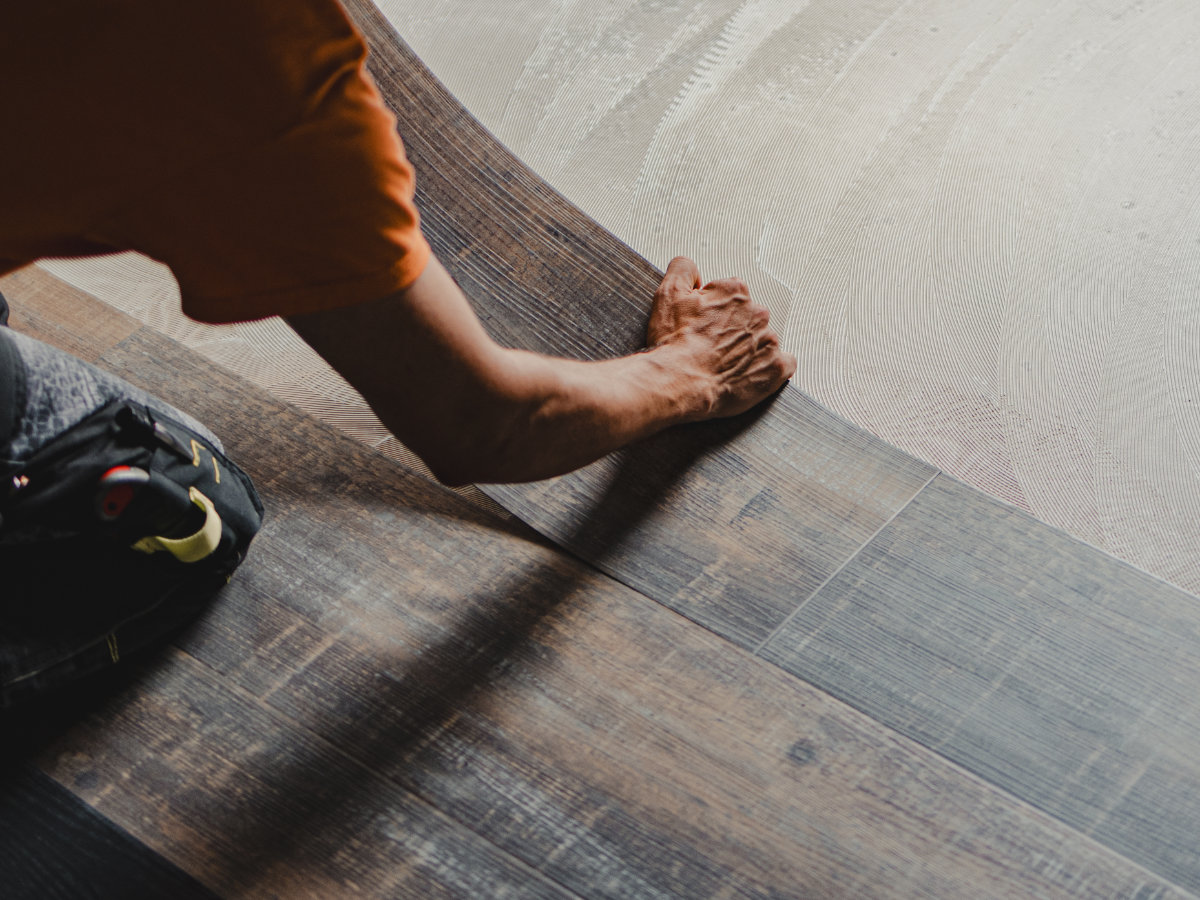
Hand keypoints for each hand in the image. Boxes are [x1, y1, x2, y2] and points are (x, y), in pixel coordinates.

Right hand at [646, 257, 795, 420]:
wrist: (681, 383)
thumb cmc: (676, 345)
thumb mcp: (668, 295)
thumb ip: (683, 269)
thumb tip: (690, 266)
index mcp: (735, 292)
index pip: (729, 295)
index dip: (711, 311)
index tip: (701, 324)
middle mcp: (757, 313)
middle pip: (747, 317)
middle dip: (732, 329)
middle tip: (710, 346)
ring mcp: (769, 341)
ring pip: (762, 341)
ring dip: (748, 349)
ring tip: (724, 364)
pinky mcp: (776, 368)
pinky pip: (783, 364)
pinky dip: (769, 367)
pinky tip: (749, 373)